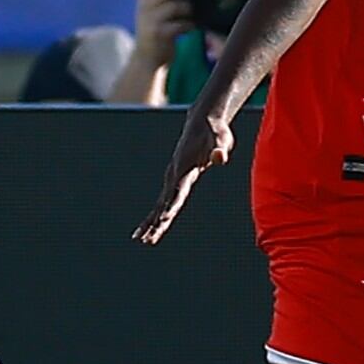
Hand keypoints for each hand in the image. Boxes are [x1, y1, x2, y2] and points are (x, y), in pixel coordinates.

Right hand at [132, 108, 234, 244]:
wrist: (202, 122)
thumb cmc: (215, 132)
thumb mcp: (221, 140)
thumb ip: (220, 149)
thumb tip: (219, 157)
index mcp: (185, 167)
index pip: (177, 191)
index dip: (171, 206)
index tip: (163, 219)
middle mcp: (174, 174)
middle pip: (164, 202)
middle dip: (157, 221)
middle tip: (149, 239)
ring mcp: (172, 177)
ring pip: (160, 204)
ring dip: (151, 223)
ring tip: (142, 240)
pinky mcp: (174, 179)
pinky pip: (162, 201)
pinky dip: (154, 215)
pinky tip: (148, 229)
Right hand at [133, 0, 192, 68]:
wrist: (148, 58)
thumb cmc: (159, 28)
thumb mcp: (157, 9)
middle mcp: (144, 6)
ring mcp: (150, 21)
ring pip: (175, 7)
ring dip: (190, 8)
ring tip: (199, 12)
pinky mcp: (158, 34)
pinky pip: (179, 25)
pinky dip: (190, 24)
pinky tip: (194, 26)